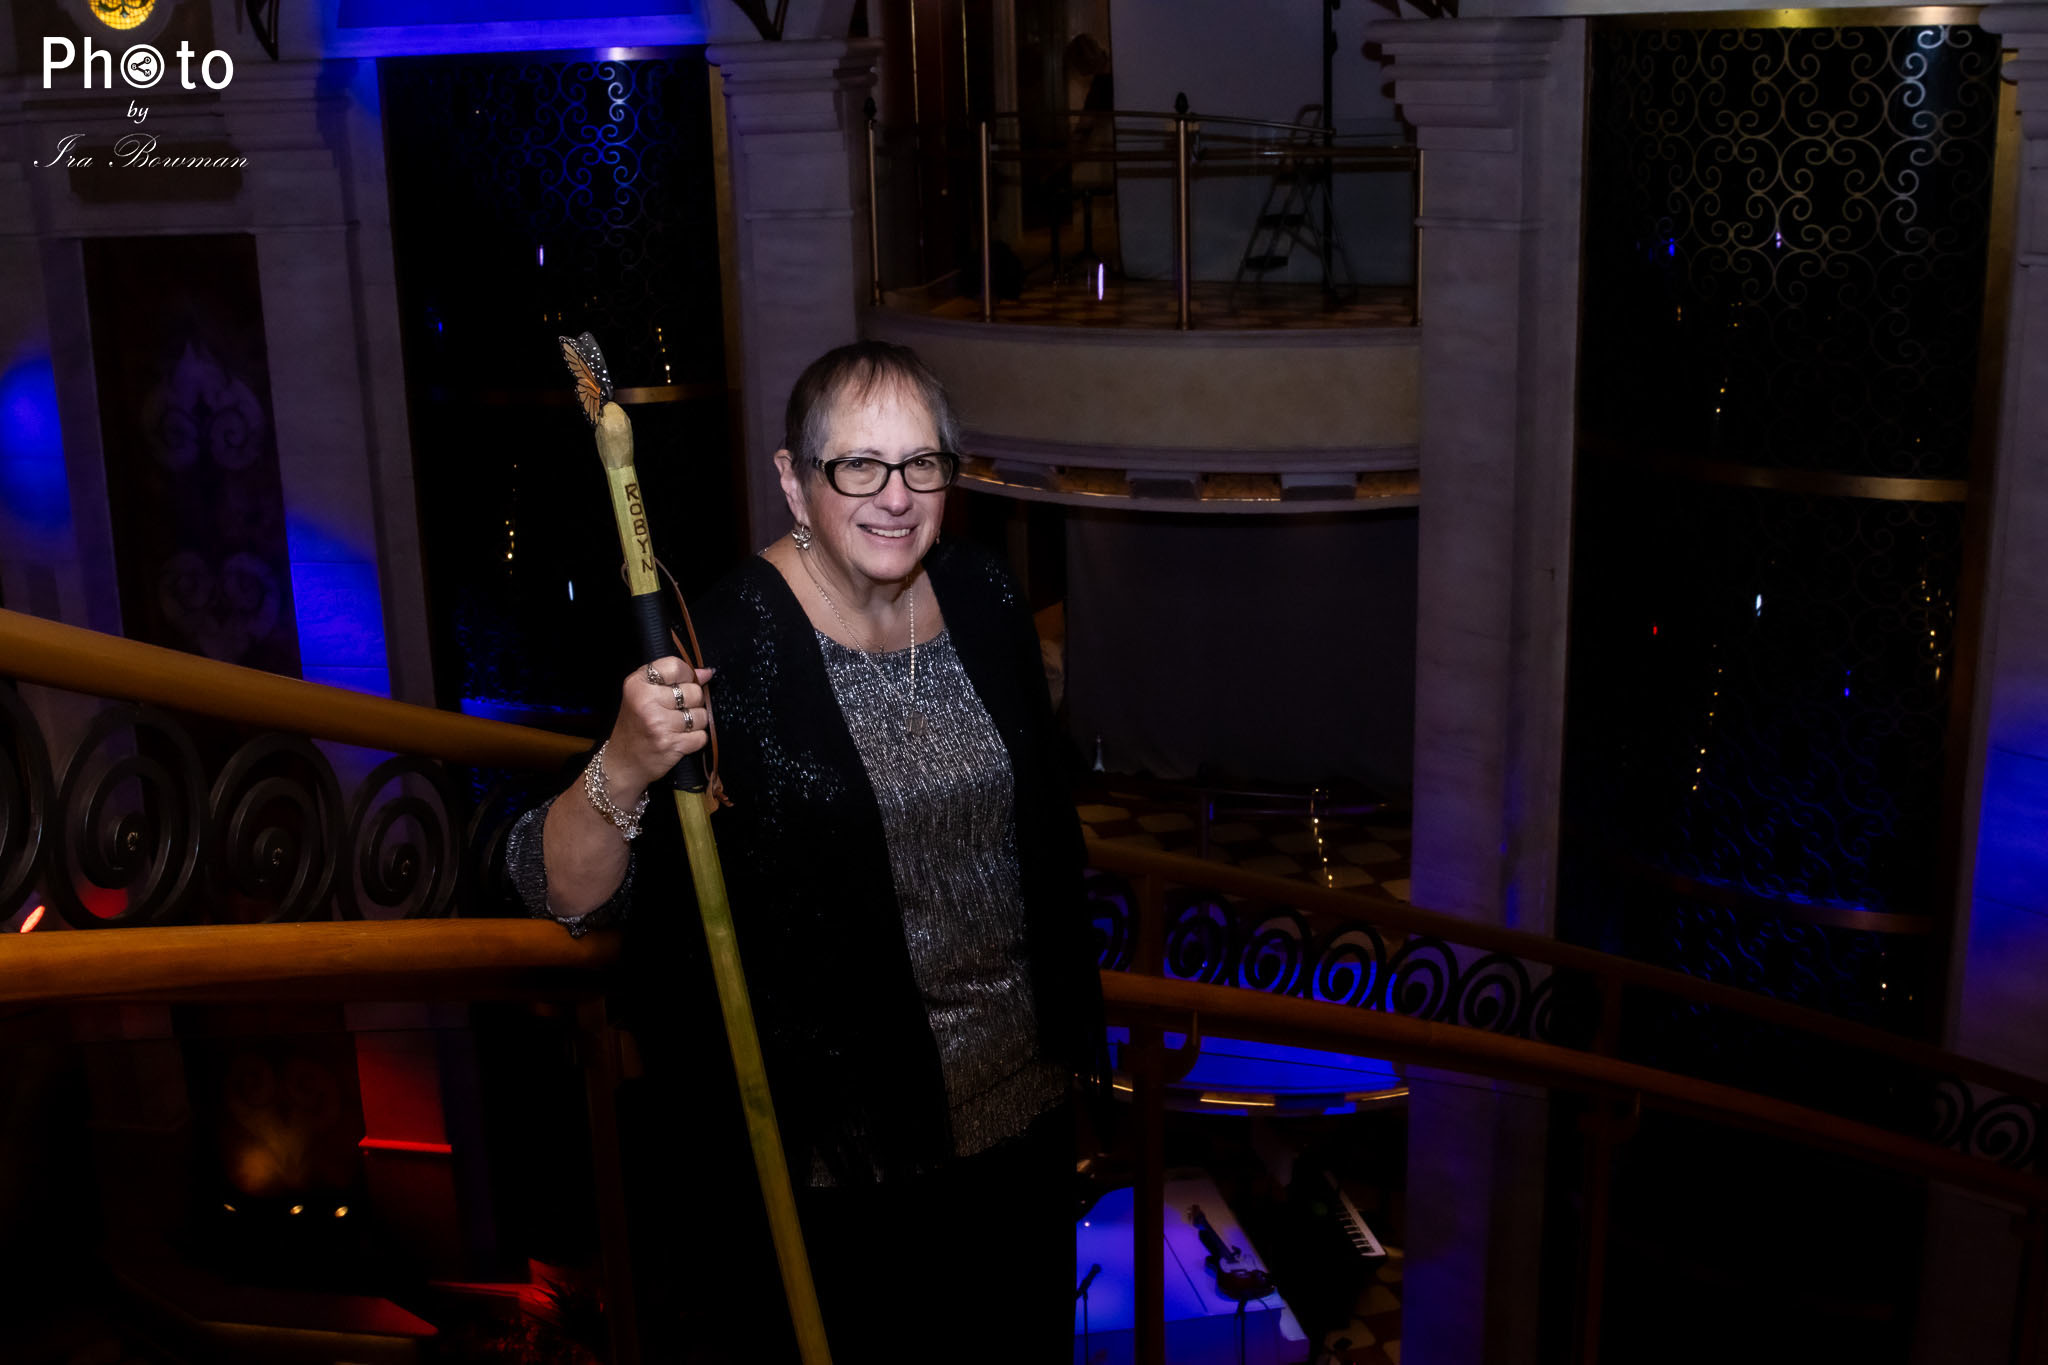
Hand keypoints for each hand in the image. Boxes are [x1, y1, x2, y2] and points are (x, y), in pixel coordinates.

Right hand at [602, 657, 712, 797]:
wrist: (624, 762)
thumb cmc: (636, 726)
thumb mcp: (643, 695)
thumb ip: (673, 679)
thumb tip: (707, 672)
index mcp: (637, 684)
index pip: (676, 666)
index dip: (687, 675)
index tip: (683, 684)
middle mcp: (646, 701)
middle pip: (694, 691)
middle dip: (692, 703)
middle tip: (675, 712)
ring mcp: (658, 723)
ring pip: (701, 715)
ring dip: (695, 723)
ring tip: (677, 727)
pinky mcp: (670, 744)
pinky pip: (701, 736)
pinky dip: (695, 740)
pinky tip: (679, 740)